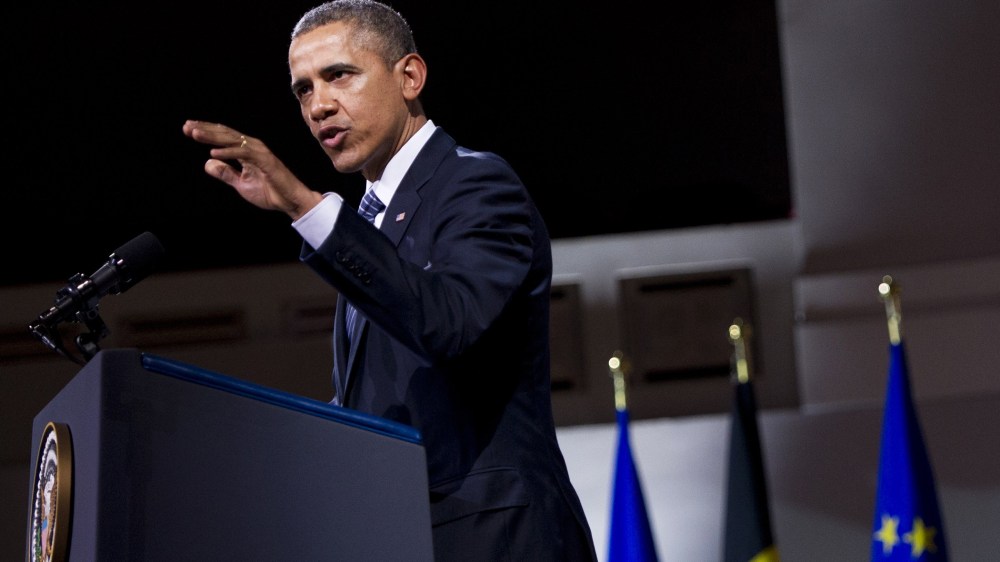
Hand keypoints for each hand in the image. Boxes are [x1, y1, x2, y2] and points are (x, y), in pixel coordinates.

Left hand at [182, 120, 322, 219]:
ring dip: (213, 137)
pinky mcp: (265, 161)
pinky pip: (244, 154)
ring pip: (232, 140)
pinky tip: (213, 153)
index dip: (206, 132)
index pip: (223, 137)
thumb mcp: (241, 183)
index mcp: (247, 151)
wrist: (290, 201)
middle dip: (205, 129)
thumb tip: (208, 163)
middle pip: (225, 133)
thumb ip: (226, 173)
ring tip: (195, 134)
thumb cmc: (270, 192)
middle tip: (187, 126)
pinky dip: (228, 152)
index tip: (188, 129)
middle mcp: (253, 147)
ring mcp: (260, 153)